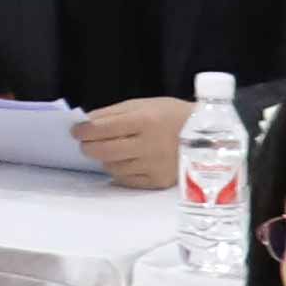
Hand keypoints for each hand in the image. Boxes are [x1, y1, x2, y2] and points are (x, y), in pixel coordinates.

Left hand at [72, 94, 189, 190]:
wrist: (209, 136)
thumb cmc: (172, 116)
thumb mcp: (144, 104)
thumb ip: (113, 113)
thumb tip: (86, 123)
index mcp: (145, 120)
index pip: (102, 128)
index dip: (84, 130)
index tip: (75, 131)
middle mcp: (149, 145)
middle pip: (104, 151)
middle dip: (88, 147)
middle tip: (86, 143)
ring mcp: (154, 166)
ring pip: (113, 167)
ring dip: (105, 159)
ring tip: (111, 150)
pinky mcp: (158, 181)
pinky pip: (127, 180)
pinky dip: (120, 171)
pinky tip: (124, 162)